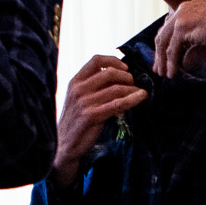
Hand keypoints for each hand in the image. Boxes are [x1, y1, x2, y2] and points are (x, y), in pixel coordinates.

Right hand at [50, 56, 145, 188]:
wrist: (64, 144)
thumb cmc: (76, 121)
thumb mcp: (80, 99)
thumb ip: (94, 87)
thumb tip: (119, 78)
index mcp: (75, 81)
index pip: (96, 60)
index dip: (114, 61)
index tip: (125, 68)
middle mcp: (78, 89)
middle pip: (109, 73)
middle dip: (126, 76)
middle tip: (134, 83)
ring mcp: (84, 102)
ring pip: (115, 88)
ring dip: (132, 89)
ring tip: (139, 92)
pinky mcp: (92, 116)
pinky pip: (117, 104)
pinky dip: (133, 99)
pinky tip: (141, 97)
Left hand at [152, 0, 205, 78]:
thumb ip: (194, 49)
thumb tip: (184, 64)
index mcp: (190, 7)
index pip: (170, 26)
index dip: (165, 43)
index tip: (164, 58)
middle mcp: (183, 9)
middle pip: (164, 33)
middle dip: (160, 53)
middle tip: (159, 69)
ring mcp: (181, 16)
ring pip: (164, 41)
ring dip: (163, 60)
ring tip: (164, 74)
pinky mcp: (182, 26)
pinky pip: (171, 48)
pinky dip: (170, 62)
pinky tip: (171, 73)